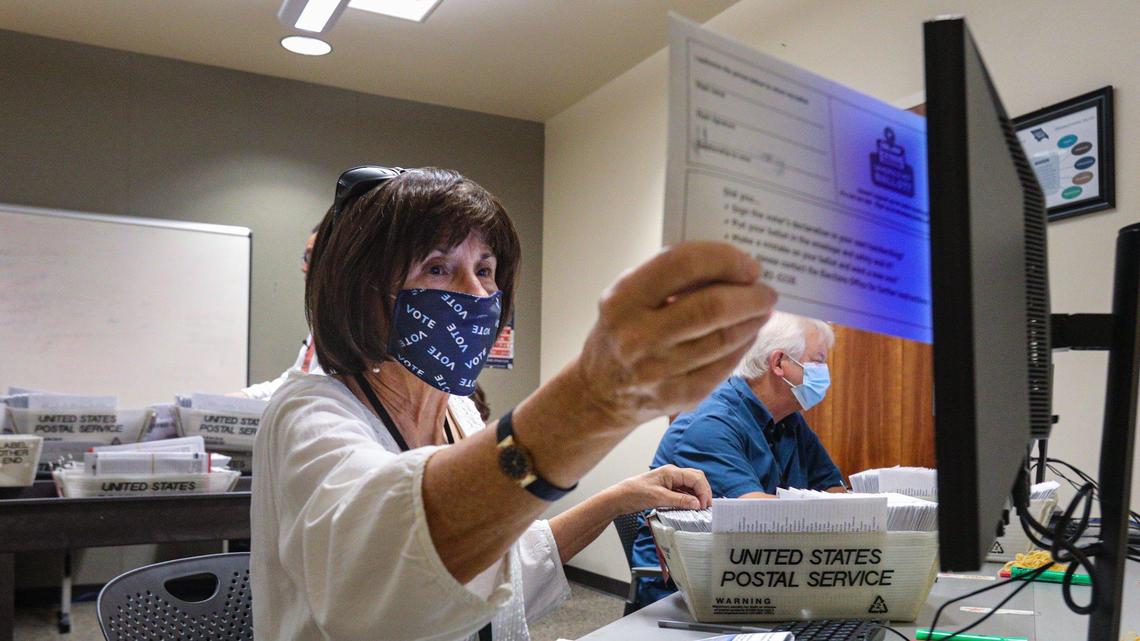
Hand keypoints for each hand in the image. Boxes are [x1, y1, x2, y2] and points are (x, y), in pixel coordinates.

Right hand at [574, 241, 776, 425]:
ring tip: (762, 309)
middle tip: (766, 290)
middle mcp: (638, 336)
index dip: (725, 259)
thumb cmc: (623, 330)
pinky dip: (743, 345)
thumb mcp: (630, 294)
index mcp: (623, 299)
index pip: (684, 264)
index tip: (747, 264)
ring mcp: (659, 372)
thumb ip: (672, 277)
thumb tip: (731, 266)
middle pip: (713, 307)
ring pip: (725, 338)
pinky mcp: (680, 397)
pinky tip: (747, 334)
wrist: (601, 391)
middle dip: (750, 295)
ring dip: (753, 320)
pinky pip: (725, 366)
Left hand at [609, 465, 712, 513]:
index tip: (704, 506)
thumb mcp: (659, 498)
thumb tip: (697, 503)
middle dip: (703, 492)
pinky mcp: (667, 489)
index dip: (703, 491)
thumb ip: (679, 500)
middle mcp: (672, 474)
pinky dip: (689, 498)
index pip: (696, 478)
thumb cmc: (635, 493)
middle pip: (696, 479)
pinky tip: (689, 507)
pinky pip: (683, 491)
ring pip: (691, 485)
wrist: (620, 497)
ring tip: (699, 509)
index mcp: (671, 472)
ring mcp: (670, 481)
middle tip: (705, 507)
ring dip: (697, 496)